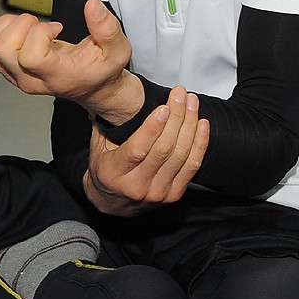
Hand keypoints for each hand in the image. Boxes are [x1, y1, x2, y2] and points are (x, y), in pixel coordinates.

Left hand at [0, 0, 138, 117]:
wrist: (91, 87)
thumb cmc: (102, 68)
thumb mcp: (118, 50)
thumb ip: (108, 29)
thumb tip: (92, 4)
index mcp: (55, 76)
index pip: (30, 57)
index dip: (40, 33)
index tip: (57, 28)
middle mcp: (28, 79)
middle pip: (0, 50)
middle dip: (18, 26)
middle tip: (40, 25)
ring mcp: (13, 75)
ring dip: (5, 27)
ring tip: (29, 27)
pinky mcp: (5, 68)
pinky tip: (19, 29)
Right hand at [83, 87, 209, 215]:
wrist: (112, 204)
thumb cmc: (105, 170)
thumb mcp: (97, 148)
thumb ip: (104, 123)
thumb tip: (108, 95)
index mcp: (113, 173)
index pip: (137, 150)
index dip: (153, 128)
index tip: (163, 107)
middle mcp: (136, 186)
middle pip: (164, 149)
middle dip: (176, 117)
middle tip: (180, 95)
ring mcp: (157, 193)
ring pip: (180, 155)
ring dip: (189, 125)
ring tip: (191, 103)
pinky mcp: (173, 195)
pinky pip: (192, 166)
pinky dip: (200, 143)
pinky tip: (202, 124)